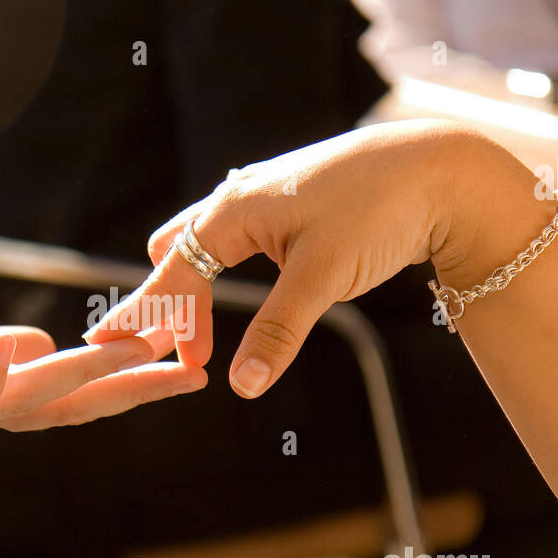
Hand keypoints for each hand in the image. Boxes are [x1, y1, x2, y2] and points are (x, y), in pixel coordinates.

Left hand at [0, 326, 205, 513]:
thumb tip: (40, 341)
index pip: (72, 394)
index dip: (131, 382)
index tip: (186, 366)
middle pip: (66, 403)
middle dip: (129, 387)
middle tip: (191, 371)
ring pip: (23, 401)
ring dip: (78, 377)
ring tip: (127, 351)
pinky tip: (20, 348)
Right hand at [85, 120, 541, 397]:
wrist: (442, 170)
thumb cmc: (380, 212)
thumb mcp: (323, 279)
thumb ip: (277, 332)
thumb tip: (242, 387)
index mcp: (233, 210)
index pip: (173, 273)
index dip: (147, 317)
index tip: (115, 351)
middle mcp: (240, 197)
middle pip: (176, 253)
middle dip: (168, 304)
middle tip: (179, 355)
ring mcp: (266, 198)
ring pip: (206, 245)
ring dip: (196, 290)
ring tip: (199, 340)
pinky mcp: (292, 206)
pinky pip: (237, 241)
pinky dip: (223, 275)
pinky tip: (241, 300)